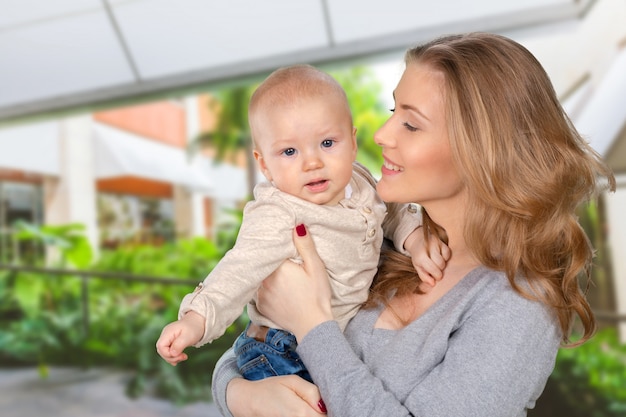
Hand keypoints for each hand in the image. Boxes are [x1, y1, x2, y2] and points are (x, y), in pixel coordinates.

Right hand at [155, 310, 204, 364]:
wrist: (198, 321)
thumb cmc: (194, 328)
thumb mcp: (188, 336)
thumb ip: (179, 345)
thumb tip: (172, 353)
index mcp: (168, 332)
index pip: (160, 346)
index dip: (168, 354)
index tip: (180, 354)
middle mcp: (165, 335)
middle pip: (161, 350)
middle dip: (171, 357)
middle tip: (183, 357)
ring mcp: (168, 338)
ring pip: (165, 352)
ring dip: (173, 358)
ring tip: (183, 357)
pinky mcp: (171, 341)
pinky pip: (169, 351)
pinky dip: (174, 356)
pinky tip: (180, 357)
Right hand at [227, 375, 326, 416]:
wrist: (246, 402)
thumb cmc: (269, 389)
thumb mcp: (292, 382)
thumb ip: (312, 392)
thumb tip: (326, 405)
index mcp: (302, 413)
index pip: (328, 416)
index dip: (332, 409)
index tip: (331, 403)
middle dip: (324, 414)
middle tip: (320, 405)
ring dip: (316, 416)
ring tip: (311, 409)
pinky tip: (304, 413)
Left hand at [256, 224, 333, 341]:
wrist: (313, 326)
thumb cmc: (317, 295)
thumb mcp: (316, 267)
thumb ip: (305, 245)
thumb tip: (296, 225)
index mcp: (277, 266)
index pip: (271, 249)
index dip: (276, 246)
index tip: (279, 244)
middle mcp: (264, 279)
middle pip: (263, 262)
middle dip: (269, 258)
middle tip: (278, 256)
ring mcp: (260, 293)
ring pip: (259, 276)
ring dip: (265, 273)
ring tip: (276, 272)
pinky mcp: (261, 305)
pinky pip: (258, 291)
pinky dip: (265, 288)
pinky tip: (275, 288)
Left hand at [404, 227, 450, 285]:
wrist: (417, 241)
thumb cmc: (418, 257)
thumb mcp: (418, 268)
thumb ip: (424, 277)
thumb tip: (433, 284)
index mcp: (420, 256)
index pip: (433, 269)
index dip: (437, 276)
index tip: (436, 277)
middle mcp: (428, 248)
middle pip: (441, 264)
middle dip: (439, 269)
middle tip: (435, 269)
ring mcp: (435, 243)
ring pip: (445, 258)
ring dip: (443, 263)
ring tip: (436, 262)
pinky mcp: (441, 241)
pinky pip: (448, 252)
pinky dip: (446, 257)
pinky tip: (440, 256)